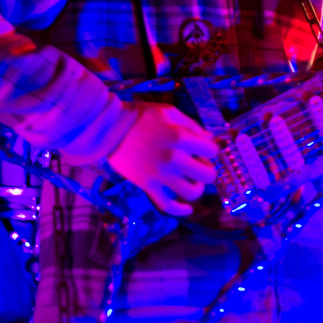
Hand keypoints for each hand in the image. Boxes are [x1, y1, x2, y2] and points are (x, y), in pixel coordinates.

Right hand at [106, 100, 219, 215]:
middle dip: (208, 170)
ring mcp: (161, 175)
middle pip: (208, 175)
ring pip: (192, 192)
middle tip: (200, 166)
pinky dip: (179, 210)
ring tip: (192, 181)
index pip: (212, 151)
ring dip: (197, 188)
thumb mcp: (170, 112)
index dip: (210, 150)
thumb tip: (209, 138)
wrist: (110, 129)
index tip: (203, 149)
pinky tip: (187, 208)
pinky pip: (167, 205)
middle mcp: (174, 159)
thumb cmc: (141, 116)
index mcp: (181, 138)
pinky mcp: (148, 186)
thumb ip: (192, 125)